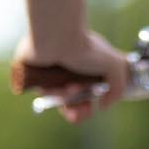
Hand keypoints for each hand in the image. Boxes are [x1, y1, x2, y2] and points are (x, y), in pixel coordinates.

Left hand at [12, 30, 133, 123]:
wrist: (59, 37)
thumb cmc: (86, 48)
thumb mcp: (115, 66)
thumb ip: (118, 89)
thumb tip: (103, 106)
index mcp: (83, 67)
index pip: (85, 94)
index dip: (88, 107)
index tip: (93, 107)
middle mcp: (65, 70)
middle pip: (69, 103)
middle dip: (77, 111)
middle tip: (80, 111)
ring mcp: (47, 72)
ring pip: (56, 99)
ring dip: (67, 98)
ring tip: (71, 87)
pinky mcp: (30, 73)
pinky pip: (42, 92)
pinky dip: (52, 92)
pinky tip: (59, 84)